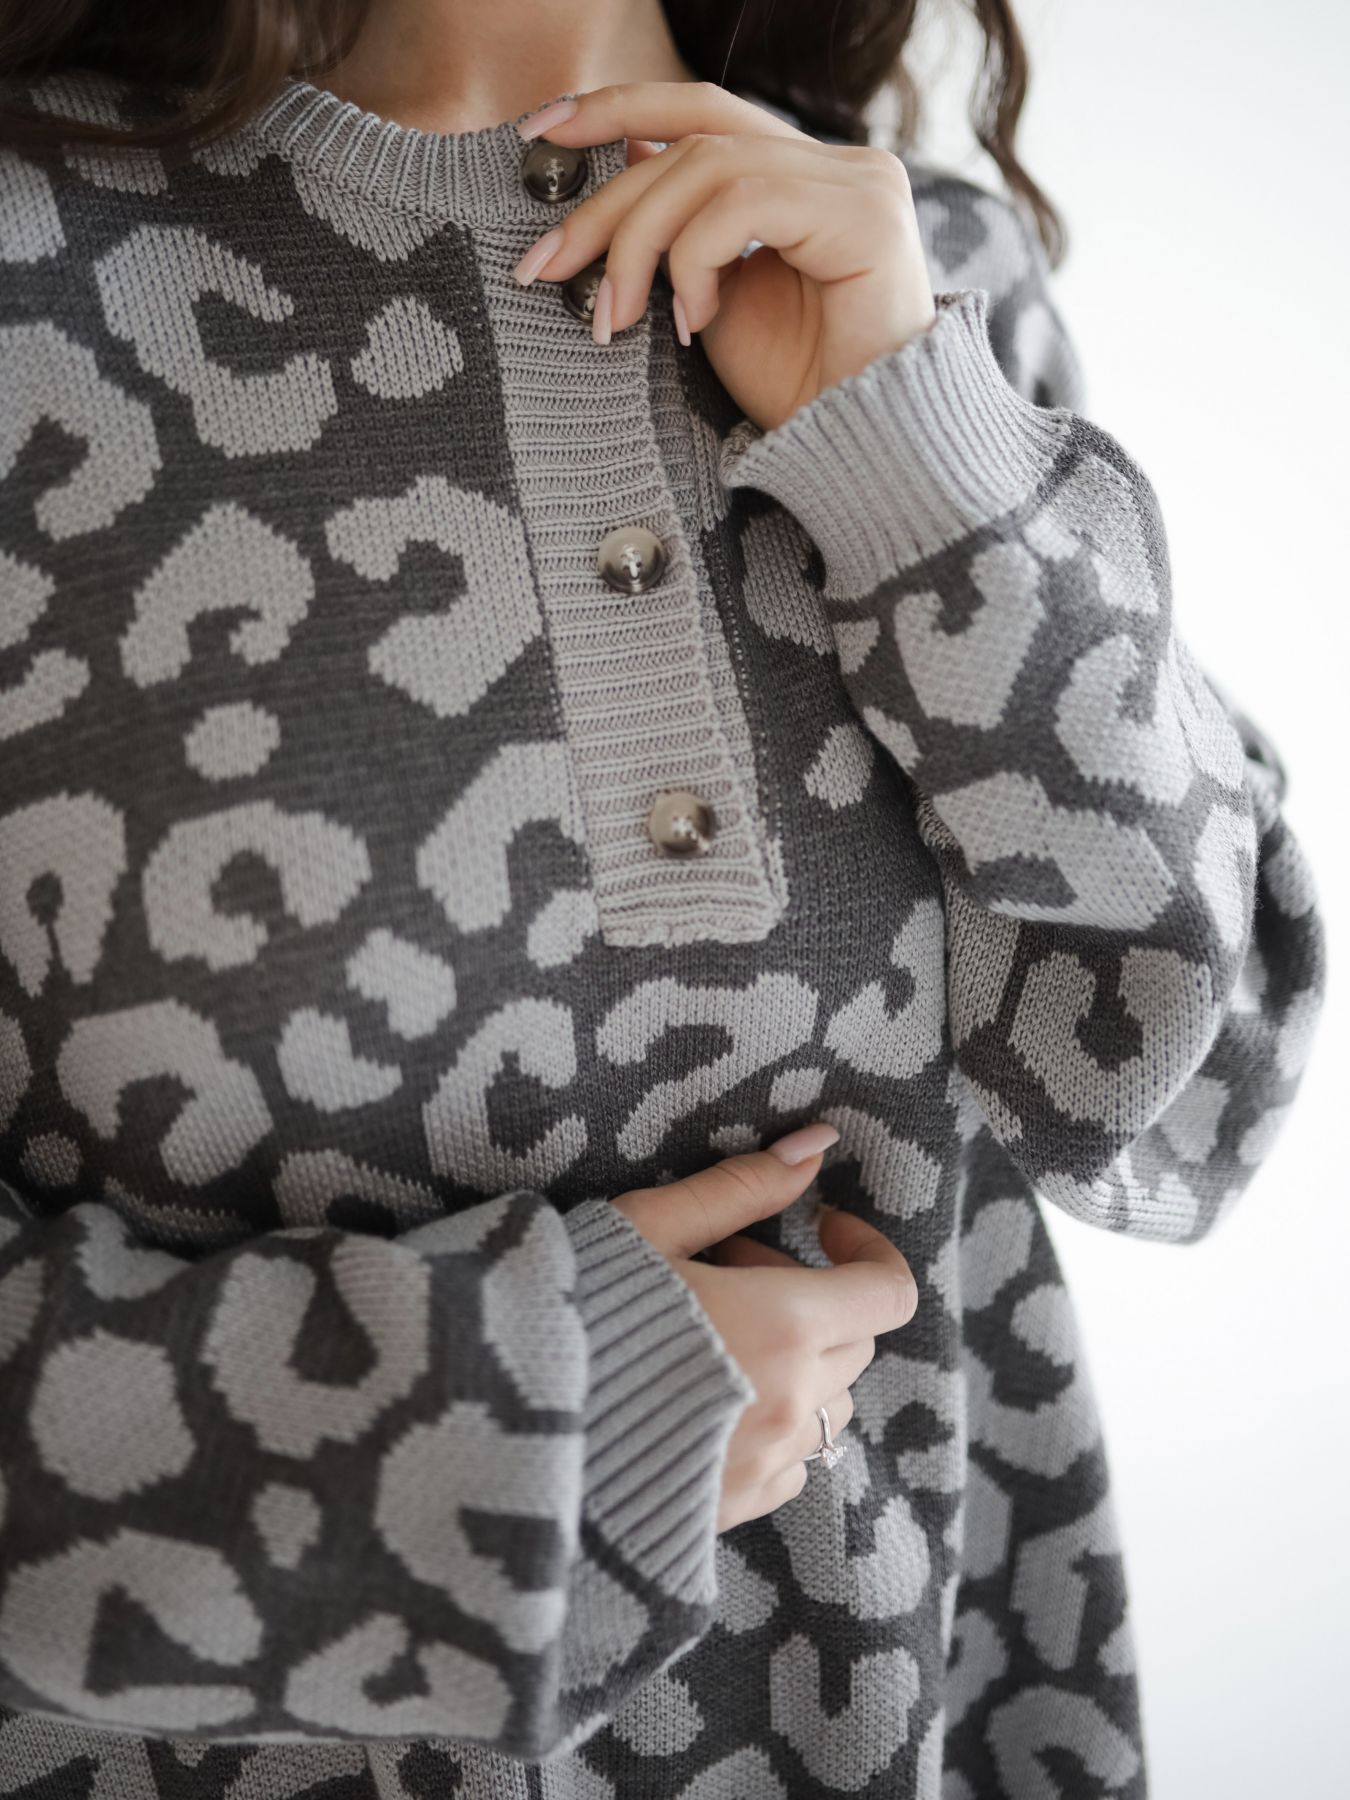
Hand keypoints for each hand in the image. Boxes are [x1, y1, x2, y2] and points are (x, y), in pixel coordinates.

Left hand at [513, 81, 936, 432]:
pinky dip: (695, 260)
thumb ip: (679, 234)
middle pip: (696, 137)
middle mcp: (840, 165)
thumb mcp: (711, 300)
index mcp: (806, 177)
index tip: (542, 135)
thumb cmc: (797, 392)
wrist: (861, 453)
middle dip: (607, 199)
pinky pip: (744, 205)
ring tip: (617, 317)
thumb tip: (623, 160)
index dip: (620, 109)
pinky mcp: (866, 215)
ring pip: (710, 167)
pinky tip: (692, 321)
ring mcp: (859, 183)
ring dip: (640, 242)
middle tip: (545, 263)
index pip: (704, 114)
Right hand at [613, 1122, 918, 1531]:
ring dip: (794, 1362)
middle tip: (726, 1269)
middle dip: (808, 1294)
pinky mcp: (734, 1509)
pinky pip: (791, 1462)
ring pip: (827, 1404)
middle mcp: (792, 1401)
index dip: (867, 1249)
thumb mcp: (647, 1228)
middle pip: (854, 1342)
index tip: (822, 1225)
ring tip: (709, 1335)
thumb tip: (815, 1144)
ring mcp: (767, 1463)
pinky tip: (702, 1398)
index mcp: (784, 1324)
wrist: (503, 1431)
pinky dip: (770, 1422)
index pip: (887, 1291)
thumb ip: (739, 1187)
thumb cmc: (574, 1311)